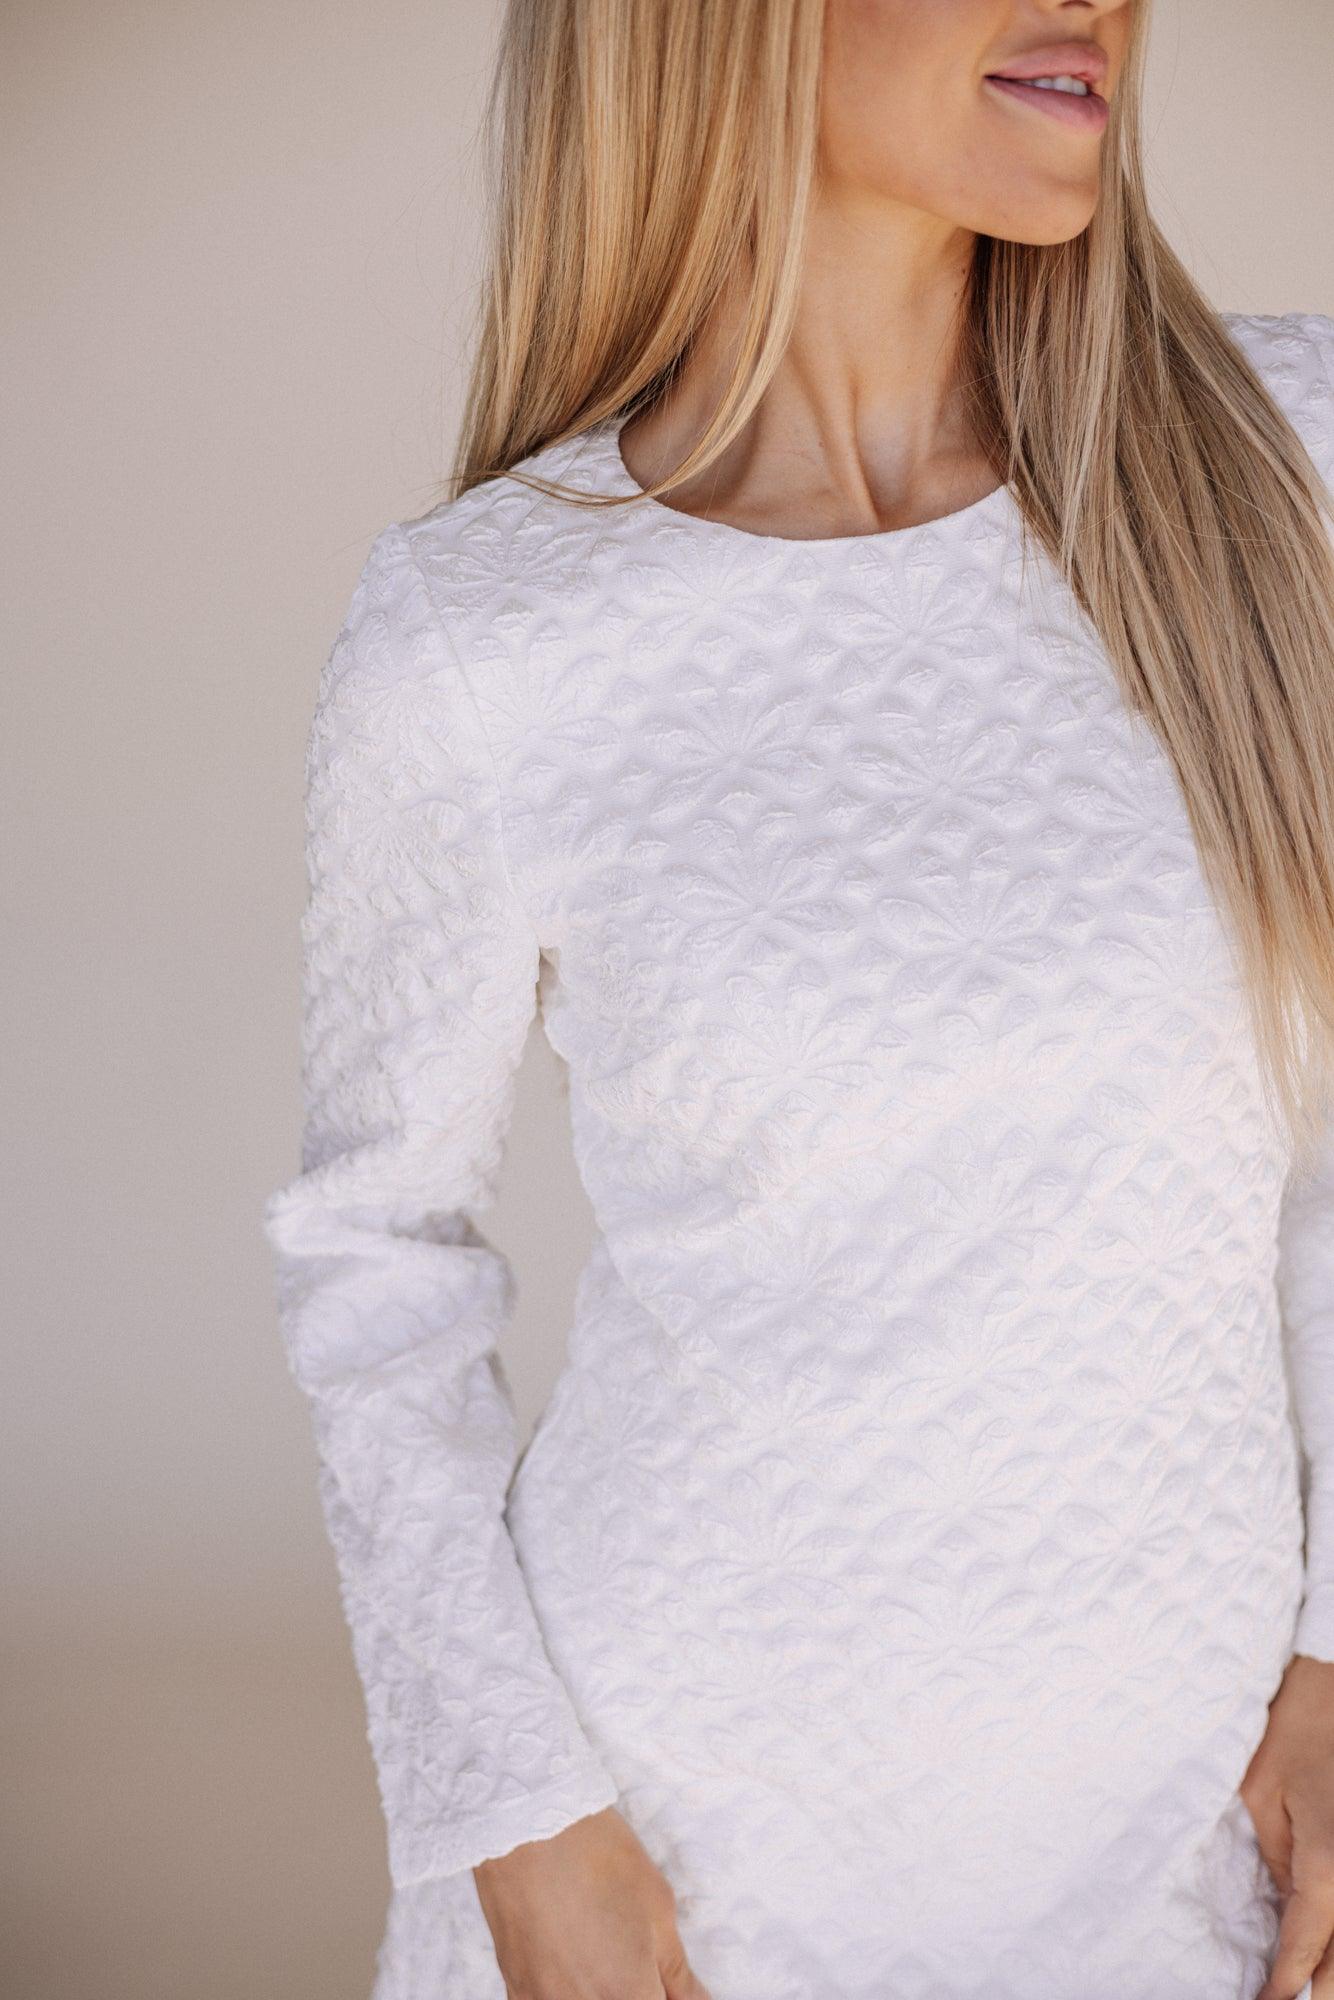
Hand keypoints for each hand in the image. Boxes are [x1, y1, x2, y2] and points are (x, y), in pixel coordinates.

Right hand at [472, 1803, 712, 1999]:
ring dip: (604, 1990)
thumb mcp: (658, 1909)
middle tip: (637, 1958)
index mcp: (628, 1995)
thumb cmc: (597, 1856)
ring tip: (604, 1954)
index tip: (666, 1980)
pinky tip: (574, 1963)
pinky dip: (568, 1992)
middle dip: (640, 1990)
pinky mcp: (516, 1991)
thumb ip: (679, 1974)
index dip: (667, 1994)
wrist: (525, 1824)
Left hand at [1243, 1652, 1333, 1998]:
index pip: (1306, 1951)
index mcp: (1329, 1868)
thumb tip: (1287, 1906)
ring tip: (1306, 1979)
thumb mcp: (1262, 1796)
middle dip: (1318, 1991)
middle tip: (1285, 1999)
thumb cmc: (1294, 1730)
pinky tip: (1328, 1945)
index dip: (1284, 1989)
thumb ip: (1277, 1862)